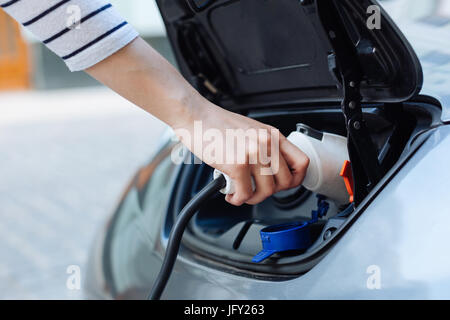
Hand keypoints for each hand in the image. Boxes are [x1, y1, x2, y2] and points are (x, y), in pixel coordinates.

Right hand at [173, 97, 309, 205]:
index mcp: (272, 135)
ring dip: (252, 198)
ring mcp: (254, 154)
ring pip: (266, 191)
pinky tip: (230, 194)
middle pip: (285, 182)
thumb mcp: (250, 130)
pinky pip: (245, 194)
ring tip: (240, 193)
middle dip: (270, 192)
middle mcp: (267, 143)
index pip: (301, 162)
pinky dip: (237, 199)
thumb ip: (264, 147)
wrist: (195, 116)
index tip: (284, 185)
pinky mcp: (238, 164)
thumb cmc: (216, 124)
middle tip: (256, 190)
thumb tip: (269, 171)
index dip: (295, 179)